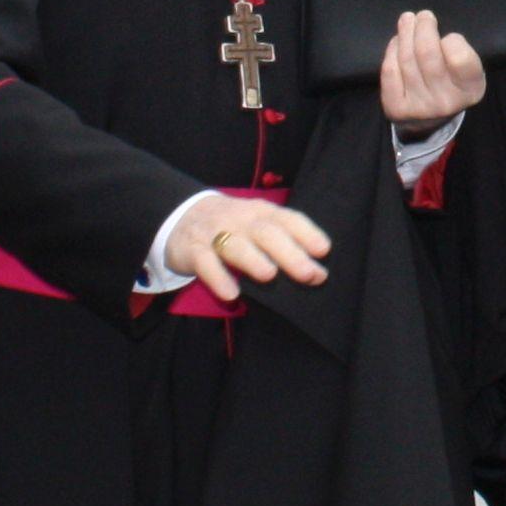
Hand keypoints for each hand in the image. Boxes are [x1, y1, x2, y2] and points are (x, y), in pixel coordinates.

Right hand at [169, 191, 330, 296]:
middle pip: (265, 232)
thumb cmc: (233, 227)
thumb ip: (284, 244)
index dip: (306, 232)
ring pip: (234, 244)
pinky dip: (218, 277)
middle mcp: (240, 219)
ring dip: (253, 259)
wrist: (182, 216)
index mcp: (261, 212)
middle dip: (288, 252)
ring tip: (269, 275)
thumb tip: (316, 273)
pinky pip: (205, 262)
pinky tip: (231, 294)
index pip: (287, 219)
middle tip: (308, 273)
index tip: (324, 250)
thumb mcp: (257, 226)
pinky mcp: (192, 250)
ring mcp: (214, 232)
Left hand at [380, 9, 486, 127]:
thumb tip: (428, 27)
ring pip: (406, 59)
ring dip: (405, 34)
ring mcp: (419, 107)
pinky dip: (391, 51)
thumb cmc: (452, 86)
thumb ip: (458, 52)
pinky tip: (397, 42)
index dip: (452, 40)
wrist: (429, 123)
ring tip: (407, 20)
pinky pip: (390, 71)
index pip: (460, 58)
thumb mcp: (467, 73)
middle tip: (423, 15)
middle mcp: (446, 101)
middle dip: (423, 28)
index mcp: (470, 90)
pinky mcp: (396, 108)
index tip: (448, 36)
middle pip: (428, 54)